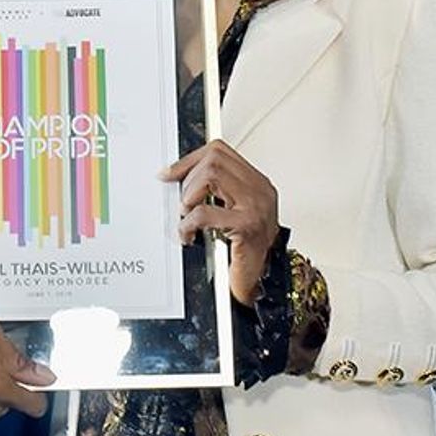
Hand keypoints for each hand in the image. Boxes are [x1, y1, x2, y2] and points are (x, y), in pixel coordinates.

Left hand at [162, 141, 280, 306]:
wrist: (263, 283)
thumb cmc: (247, 252)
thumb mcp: (233, 213)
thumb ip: (217, 192)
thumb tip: (180, 177)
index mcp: (257, 184)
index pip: (220, 152)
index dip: (190, 159)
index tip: (171, 173)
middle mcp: (260, 191)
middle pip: (215, 159)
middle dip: (189, 178)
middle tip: (183, 202)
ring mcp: (256, 207)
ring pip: (211, 176)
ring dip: (189, 196)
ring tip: (187, 216)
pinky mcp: (246, 227)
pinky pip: (205, 212)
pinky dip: (188, 223)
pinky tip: (188, 234)